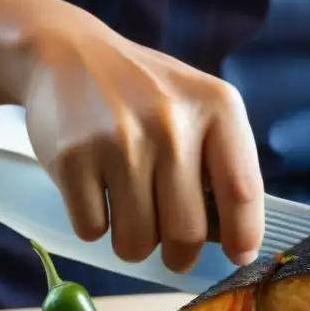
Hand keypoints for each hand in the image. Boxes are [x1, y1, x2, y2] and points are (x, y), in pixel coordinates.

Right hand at [20, 4, 263, 271]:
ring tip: (129, 210)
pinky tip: (95, 189)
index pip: (243, 191)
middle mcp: (172, 122)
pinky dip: (93, 224)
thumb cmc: (145, 94)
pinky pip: (92, 229)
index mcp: (217, 107)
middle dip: (179, 256)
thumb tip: (238, 244)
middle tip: (172, 251)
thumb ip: (224, 164)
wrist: (66, 54)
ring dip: (133, 243)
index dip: (243, 235)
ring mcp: (120, 140)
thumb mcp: (199, 107)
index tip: (238, 256)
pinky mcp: (73, 158)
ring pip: (136, 242)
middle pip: (186, 233)